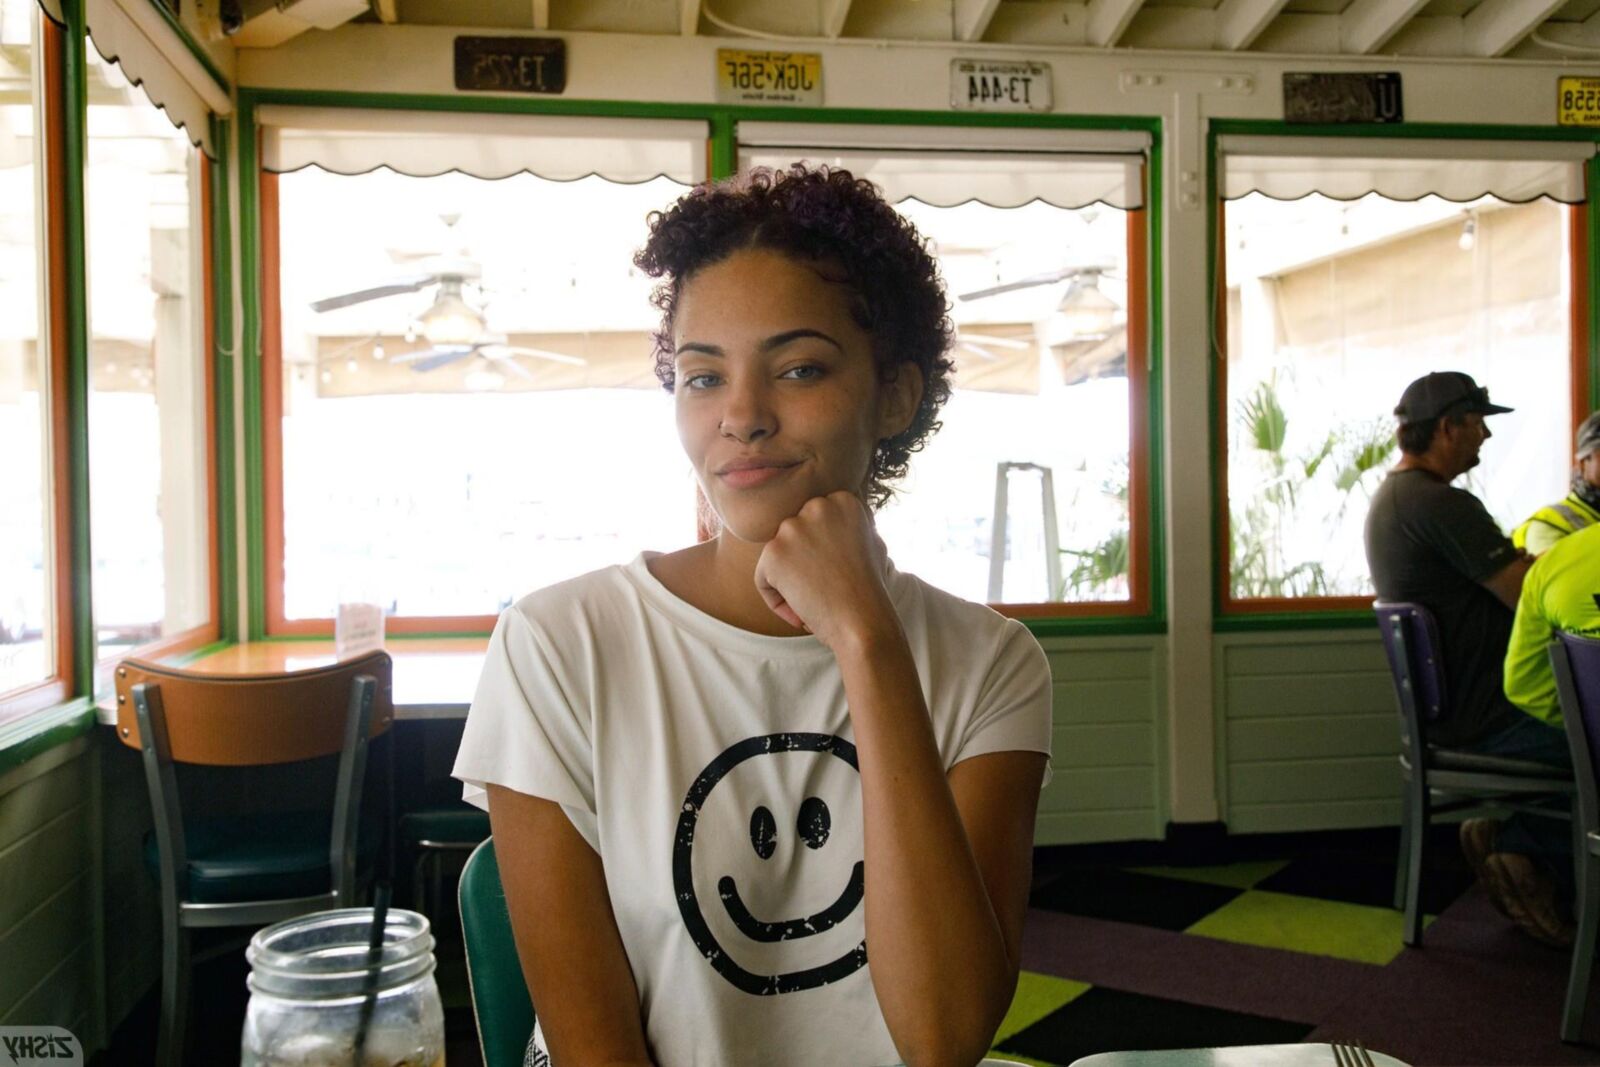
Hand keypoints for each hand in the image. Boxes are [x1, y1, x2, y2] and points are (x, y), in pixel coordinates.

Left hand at [752, 491, 898, 650]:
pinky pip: (763, 580)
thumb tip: (835, 516)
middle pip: (793, 538)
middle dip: (803, 565)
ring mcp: (793, 528)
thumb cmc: (870, 591)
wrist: (864, 624)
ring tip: (817, 602)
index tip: (839, 576)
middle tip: (827, 589)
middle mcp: (816, 506)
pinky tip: (802, 614)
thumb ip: (849, 525)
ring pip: (777, 558)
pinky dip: (778, 602)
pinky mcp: (774, 552)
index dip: (822, 556)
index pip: (813, 524)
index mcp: (842, 500)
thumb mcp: (872, 543)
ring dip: (791, 583)